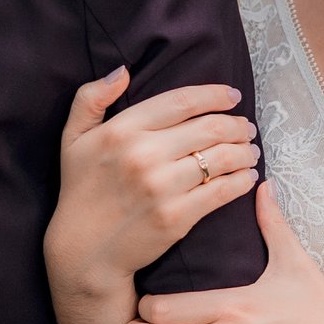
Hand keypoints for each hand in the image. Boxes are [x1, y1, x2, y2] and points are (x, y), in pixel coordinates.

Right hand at [43, 68, 259, 323]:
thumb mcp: (72, 139)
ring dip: (245, 151)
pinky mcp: (176, 217)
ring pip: (221, 157)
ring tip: (251, 150)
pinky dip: (241, 180)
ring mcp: (161, 187)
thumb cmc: (80, 192)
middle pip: (208, 128)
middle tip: (246, 127)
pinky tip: (247, 176)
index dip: (214, 95)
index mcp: (121, 130)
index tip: (233, 96)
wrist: (84, 252)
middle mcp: (143, 154)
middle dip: (236, 124)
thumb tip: (122, 71)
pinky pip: (221, 191)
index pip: (181, 101)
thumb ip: (90, 98)